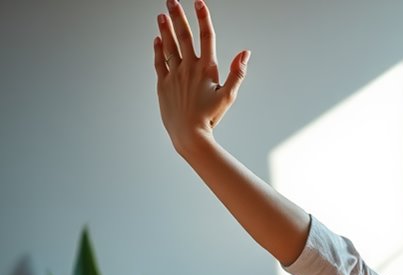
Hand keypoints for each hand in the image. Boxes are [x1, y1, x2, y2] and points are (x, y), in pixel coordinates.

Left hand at [154, 0, 247, 154]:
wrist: (189, 134)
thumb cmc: (211, 117)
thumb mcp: (229, 96)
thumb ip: (237, 73)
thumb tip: (245, 53)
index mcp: (206, 69)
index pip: (206, 37)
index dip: (203, 18)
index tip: (199, 2)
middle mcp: (188, 68)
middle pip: (183, 36)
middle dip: (178, 16)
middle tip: (172, 0)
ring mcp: (174, 75)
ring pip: (169, 46)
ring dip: (165, 29)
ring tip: (161, 14)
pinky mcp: (164, 84)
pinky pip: (160, 62)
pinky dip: (158, 49)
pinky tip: (157, 39)